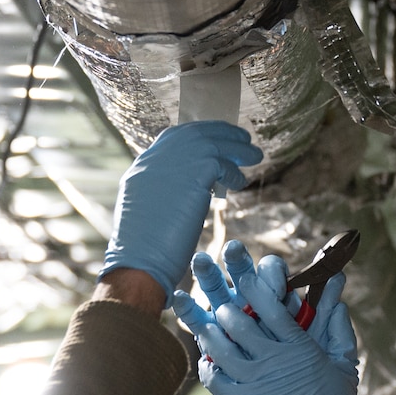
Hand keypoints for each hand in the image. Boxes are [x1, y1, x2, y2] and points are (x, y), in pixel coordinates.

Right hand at [98, 122, 261, 291]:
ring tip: (254, 156)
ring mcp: (174, 163)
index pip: (172, 138)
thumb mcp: (146, 211)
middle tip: (241, 139)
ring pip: (213, 143)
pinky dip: (234, 173)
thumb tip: (190, 187)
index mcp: (141, 168)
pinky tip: (240, 183)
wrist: (141, 262)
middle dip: (221, 132)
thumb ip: (163, 191)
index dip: (196, 137)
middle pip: (194, 133)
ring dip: (237, 148)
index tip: (214, 141)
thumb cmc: (144, 251)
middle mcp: (156, 159)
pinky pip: (223, 164)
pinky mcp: (195, 173)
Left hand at [171, 240, 368, 394]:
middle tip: (221, 301)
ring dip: (212, 333)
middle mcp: (274, 362)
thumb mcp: (344, 364)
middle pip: (241, 323)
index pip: (273, 307)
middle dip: (228, 307)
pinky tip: (209, 360)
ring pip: (223, 349)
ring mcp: (256, 383)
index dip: (256, 287)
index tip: (245, 276)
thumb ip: (338, 328)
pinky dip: (209, 366)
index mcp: (299, 348)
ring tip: (209, 325)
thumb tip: (337, 298)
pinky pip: (216, 379)